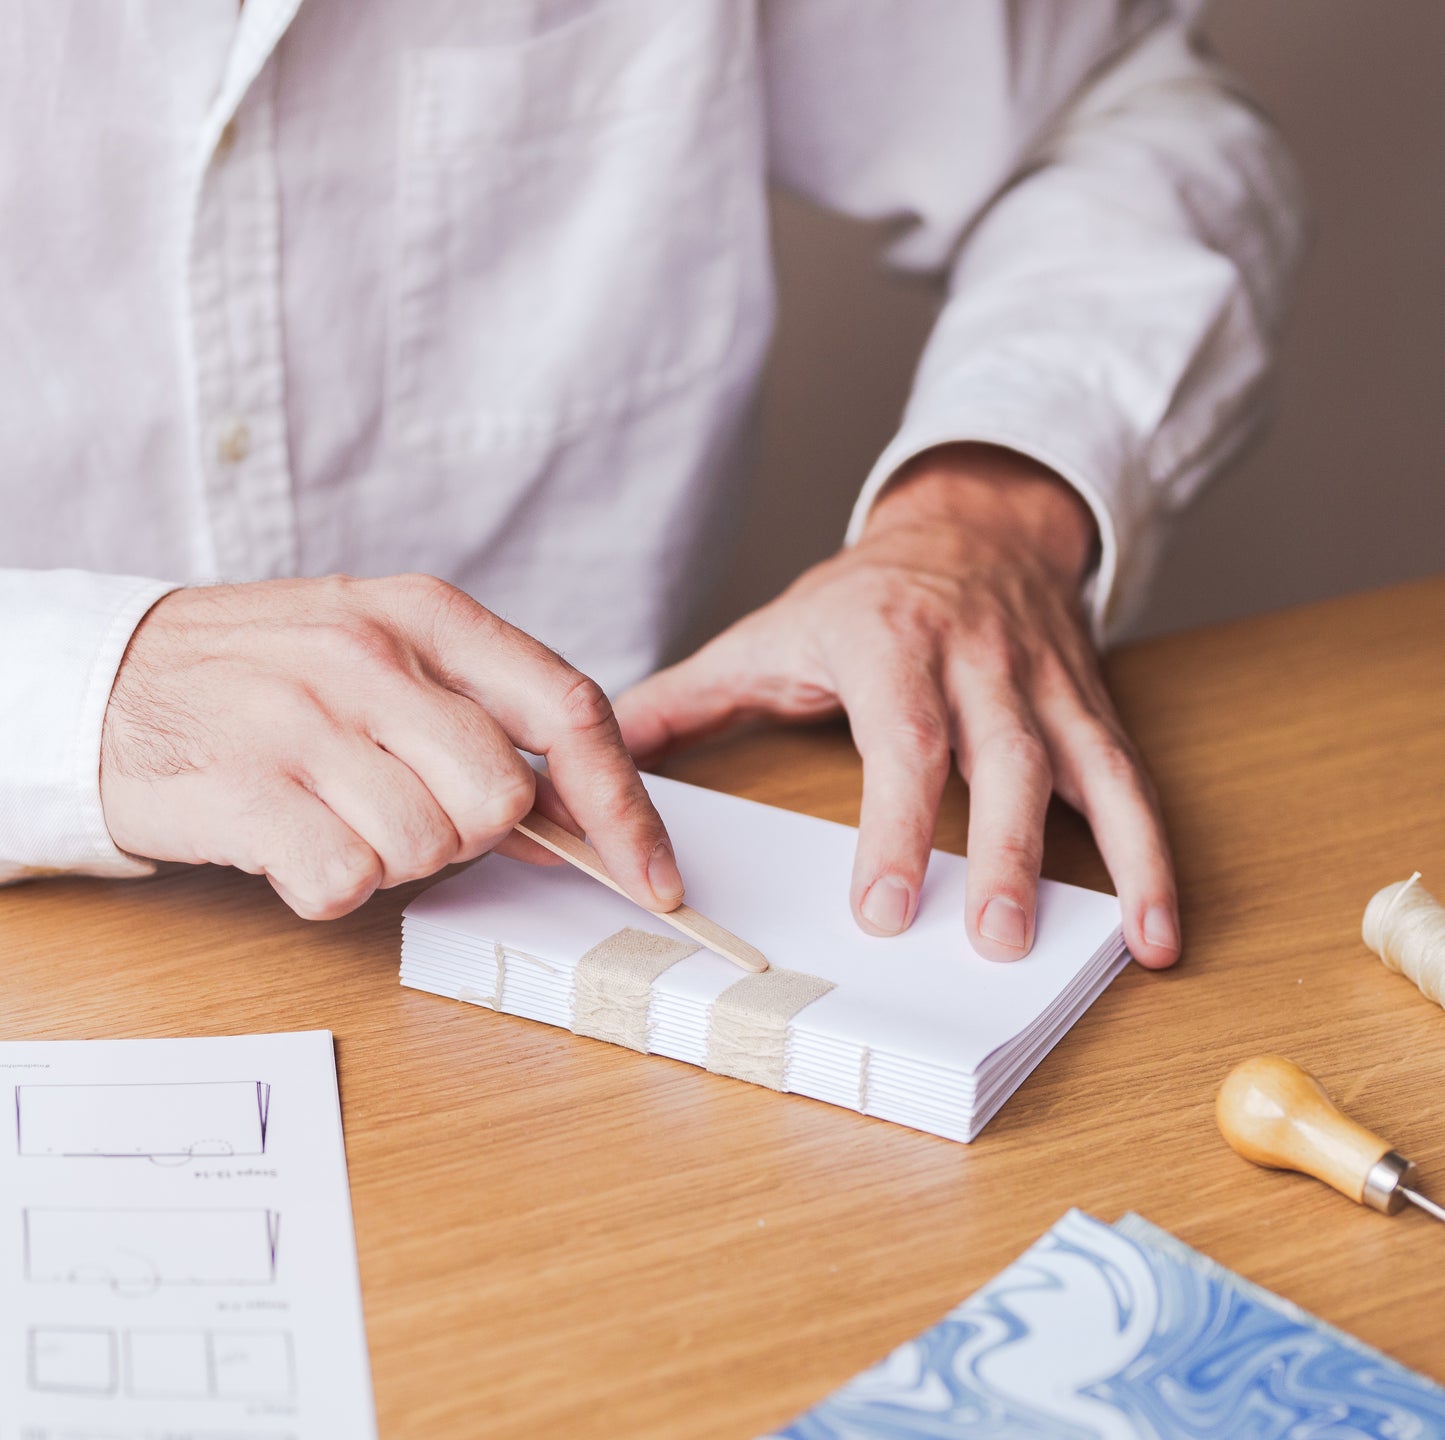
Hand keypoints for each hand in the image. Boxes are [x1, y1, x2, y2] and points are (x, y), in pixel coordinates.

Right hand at [100, 575, 684, 920]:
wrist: (109, 678)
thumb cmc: (268, 673)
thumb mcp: (382, 653)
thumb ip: (482, 715)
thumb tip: (574, 816)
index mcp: (428, 615)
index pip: (570, 709)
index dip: (623, 805)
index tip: (652, 877)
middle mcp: (373, 656)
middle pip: (503, 798)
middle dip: (471, 833)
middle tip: (406, 809)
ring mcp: (305, 719)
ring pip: (430, 847)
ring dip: (394, 857)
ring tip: (336, 814)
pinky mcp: (244, 789)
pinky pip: (348, 880)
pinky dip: (332, 887)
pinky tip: (296, 846)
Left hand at [615, 444, 1178, 967]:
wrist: (973, 525)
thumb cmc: (864, 596)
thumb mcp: (773, 628)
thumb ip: (690, 697)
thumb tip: (600, 754)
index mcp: (888, 643)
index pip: (900, 738)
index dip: (896, 824)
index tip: (887, 909)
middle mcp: (976, 662)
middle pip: (998, 758)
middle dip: (1000, 852)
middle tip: (991, 942)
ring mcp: (1042, 685)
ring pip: (1077, 771)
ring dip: (1102, 862)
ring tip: (1101, 948)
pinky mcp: (1088, 708)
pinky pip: (1131, 783)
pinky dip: (1152, 859)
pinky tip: (1157, 934)